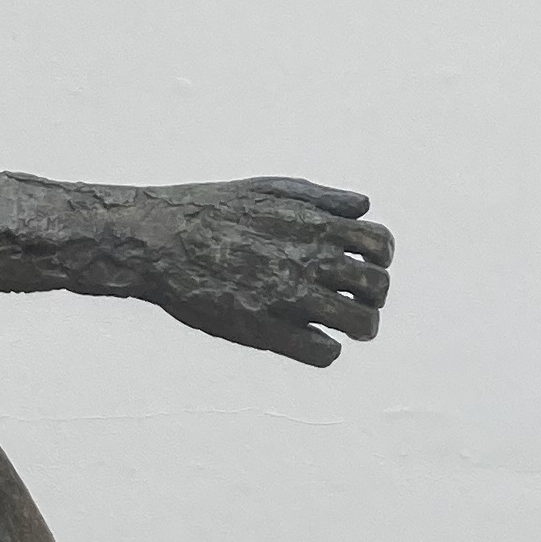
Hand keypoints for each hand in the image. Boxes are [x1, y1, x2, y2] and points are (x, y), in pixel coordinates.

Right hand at [143, 175, 392, 365]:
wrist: (159, 239)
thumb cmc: (212, 210)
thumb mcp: (270, 189)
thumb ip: (322, 198)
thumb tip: (363, 208)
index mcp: (314, 225)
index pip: (381, 245)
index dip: (379, 257)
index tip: (362, 265)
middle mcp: (309, 260)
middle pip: (377, 286)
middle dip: (372, 295)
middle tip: (353, 300)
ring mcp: (290, 296)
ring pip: (361, 323)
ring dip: (359, 326)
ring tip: (342, 326)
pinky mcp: (266, 330)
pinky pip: (324, 352)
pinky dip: (326, 349)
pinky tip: (309, 339)